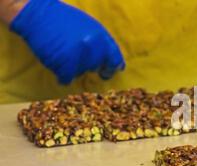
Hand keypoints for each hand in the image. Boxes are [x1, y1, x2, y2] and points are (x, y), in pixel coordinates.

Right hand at [10, 0, 124, 84]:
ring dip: (73, 68)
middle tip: (75, 56)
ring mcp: (80, 58)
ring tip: (63, 53)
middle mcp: (94, 49)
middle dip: (87, 65)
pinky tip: (57, 64)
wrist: (39, 15)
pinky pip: (66, 79)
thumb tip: (117, 65)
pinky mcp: (65, 66)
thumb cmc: (65, 19)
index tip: (105, 72)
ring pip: (80, 73)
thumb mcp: (91, 27)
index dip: (112, 68)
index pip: (115, 60)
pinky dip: (61, 76)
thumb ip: (103, 44)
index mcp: (102, 38)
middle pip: (95, 67)